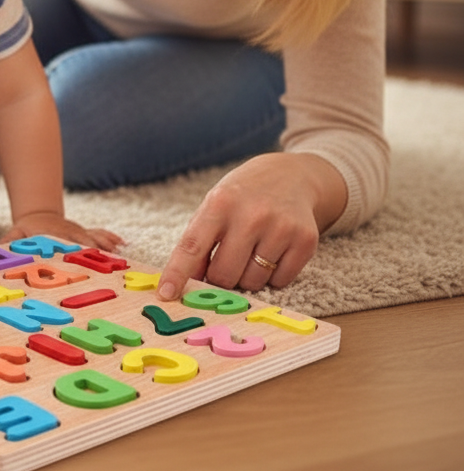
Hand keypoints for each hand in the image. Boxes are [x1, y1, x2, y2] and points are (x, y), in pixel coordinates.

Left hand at [1, 211, 123, 252]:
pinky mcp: (85, 233)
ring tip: (120, 255)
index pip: (65, 243)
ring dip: (107, 245)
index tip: (84, 256)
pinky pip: (100, 233)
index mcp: (54, 235)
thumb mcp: (16, 235)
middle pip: (85, 242)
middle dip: (97, 251)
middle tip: (109, 261)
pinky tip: (123, 244)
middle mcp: (69, 233)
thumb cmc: (27, 230)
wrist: (39, 213)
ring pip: (95, 237)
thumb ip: (9, 242)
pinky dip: (111, 238)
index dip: (75, 250)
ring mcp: (79, 232)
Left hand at [156, 153, 346, 300]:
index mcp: (220, 203)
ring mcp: (281, 228)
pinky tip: (273, 250)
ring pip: (252, 282)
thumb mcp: (214, 205)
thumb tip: (187, 283)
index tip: (166, 294)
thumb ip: (198, 241)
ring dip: (247, 276)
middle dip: (220, 277)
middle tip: (225, 261)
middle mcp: (251, 215)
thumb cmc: (243, 195)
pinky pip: (280, 281)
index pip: (192, 246)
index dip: (177, 273)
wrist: (291, 175)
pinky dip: (272, 275)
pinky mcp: (305, 240)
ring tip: (252, 249)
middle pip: (224, 275)